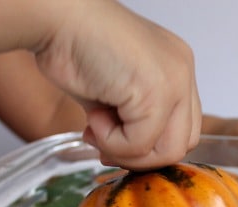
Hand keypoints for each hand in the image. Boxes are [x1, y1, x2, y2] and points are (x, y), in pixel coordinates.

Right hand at [35, 1, 201, 169]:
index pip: (182, 129)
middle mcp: (182, 73)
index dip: (149, 148)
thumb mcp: (114, 92)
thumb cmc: (75, 46)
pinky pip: (140, 144)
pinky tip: (93, 117)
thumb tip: (131, 154)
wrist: (54, 19)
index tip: (114, 144)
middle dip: (140, 155)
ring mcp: (175, 82)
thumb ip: (132, 122)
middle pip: (181, 144)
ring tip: (97, 127)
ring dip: (125, 150)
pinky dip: (111, 141)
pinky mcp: (158, 92)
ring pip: (168, 150)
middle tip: (105, 144)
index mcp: (175, 70)